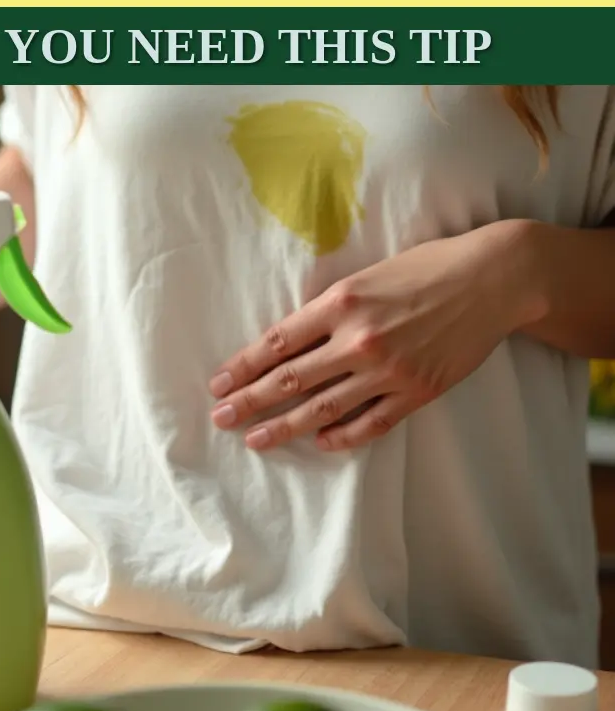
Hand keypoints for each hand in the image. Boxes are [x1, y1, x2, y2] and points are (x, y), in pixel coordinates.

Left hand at [210, 222, 539, 451]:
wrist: (492, 280)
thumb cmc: (428, 267)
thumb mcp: (369, 275)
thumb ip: (331, 308)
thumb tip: (291, 341)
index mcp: (342, 302)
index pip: (277, 342)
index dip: (243, 367)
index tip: (219, 384)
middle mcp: (359, 339)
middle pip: (290, 380)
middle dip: (249, 402)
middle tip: (220, 419)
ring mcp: (388, 371)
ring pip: (322, 409)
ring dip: (283, 428)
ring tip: (254, 440)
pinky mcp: (416, 392)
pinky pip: (369, 424)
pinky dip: (340, 437)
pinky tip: (318, 443)